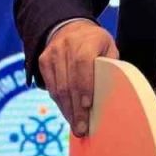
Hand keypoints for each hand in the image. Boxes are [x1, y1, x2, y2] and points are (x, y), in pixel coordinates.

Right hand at [38, 21, 118, 136]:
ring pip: (58, 87)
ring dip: (67, 110)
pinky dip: (60, 103)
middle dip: (76, 108)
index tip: (88, 106)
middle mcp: (67, 45)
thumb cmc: (96, 43)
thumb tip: (111, 94)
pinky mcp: (43, 61)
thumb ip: (111, 67)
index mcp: (87, 41)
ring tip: (76, 127)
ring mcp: (53, 53)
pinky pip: (50, 87)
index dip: (85, 86)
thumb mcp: (109, 47)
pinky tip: (68, 114)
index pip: (83, 64)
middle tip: (82, 128)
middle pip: (69, 81)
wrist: (70, 27)